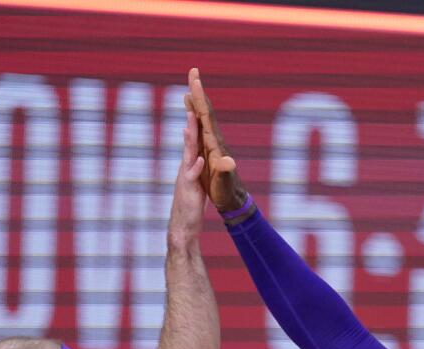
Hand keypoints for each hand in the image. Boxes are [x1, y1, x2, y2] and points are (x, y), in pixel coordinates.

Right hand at [167, 108, 206, 248]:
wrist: (184, 226)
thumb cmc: (192, 204)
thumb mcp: (197, 181)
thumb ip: (196, 166)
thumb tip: (199, 152)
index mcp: (192, 162)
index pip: (196, 136)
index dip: (196, 117)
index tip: (196, 97)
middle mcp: (187, 166)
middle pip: (191, 138)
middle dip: (191, 118)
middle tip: (190, 98)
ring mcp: (186, 177)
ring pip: (188, 154)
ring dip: (190, 139)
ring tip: (191, 124)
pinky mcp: (188, 190)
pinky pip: (191, 177)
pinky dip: (195, 168)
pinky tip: (199, 160)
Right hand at [185, 68, 248, 213]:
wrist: (233, 203)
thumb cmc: (226, 192)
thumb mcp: (223, 182)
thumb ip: (223, 171)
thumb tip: (226, 161)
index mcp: (213, 143)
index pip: (205, 115)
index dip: (199, 97)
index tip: (194, 78)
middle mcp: (212, 141)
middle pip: (204, 112)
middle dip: (197, 92)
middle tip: (193, 72)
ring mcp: (211, 148)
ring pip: (202, 121)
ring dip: (195, 104)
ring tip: (190, 91)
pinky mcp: (209, 155)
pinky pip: (201, 134)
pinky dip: (196, 122)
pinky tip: (192, 118)